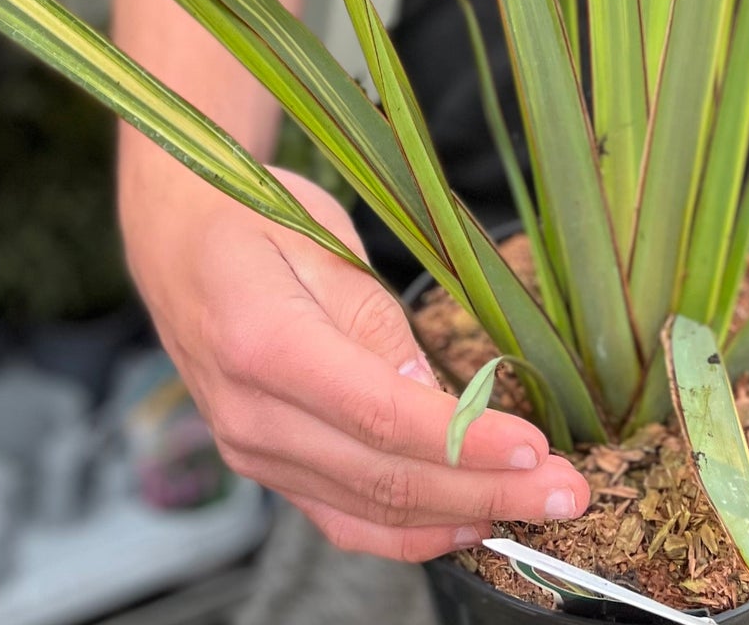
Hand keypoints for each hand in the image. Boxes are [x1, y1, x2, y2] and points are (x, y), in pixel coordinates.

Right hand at [121, 161, 590, 560]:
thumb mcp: (322, 239)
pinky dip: (411, 532)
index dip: (465, 441)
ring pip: (370, 511)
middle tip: (571, 492)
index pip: (380, 415)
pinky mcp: (266, 466)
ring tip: (541, 507)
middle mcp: (250, 414)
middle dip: (488, 491)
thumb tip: (438, 403)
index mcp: (263, 344)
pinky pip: (343, 518)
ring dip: (464, 517)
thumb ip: (375, 324)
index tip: (538, 448)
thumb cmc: (255, 217)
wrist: (177, 239)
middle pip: (384, 476)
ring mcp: (252, 451)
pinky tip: (469, 521)